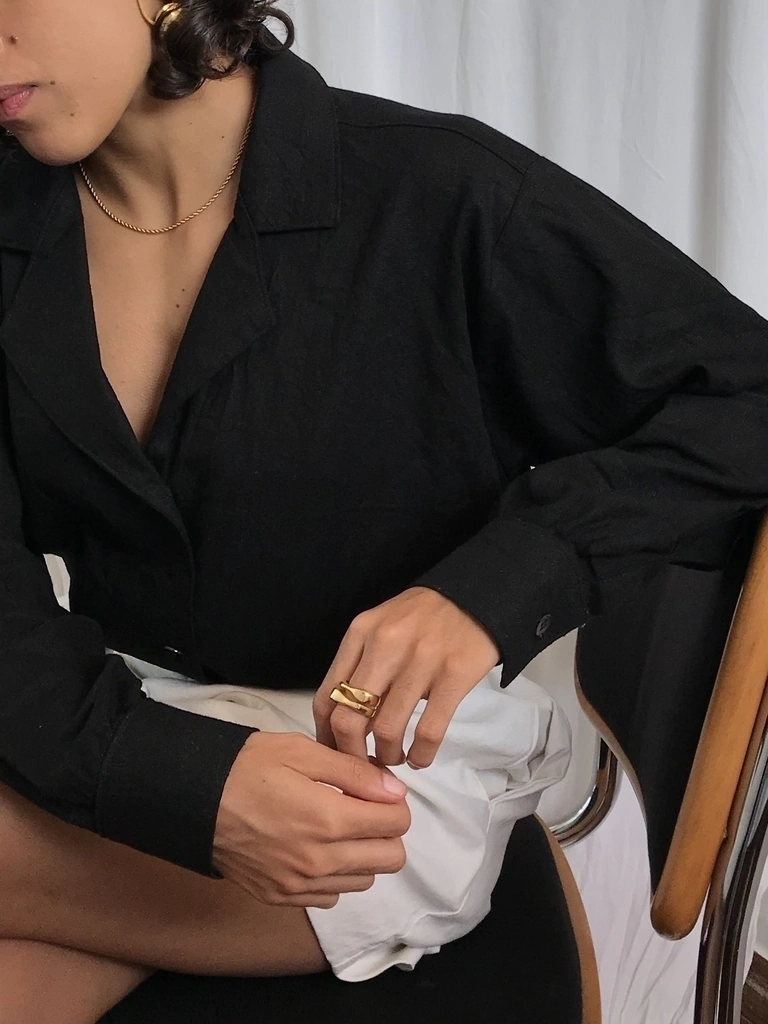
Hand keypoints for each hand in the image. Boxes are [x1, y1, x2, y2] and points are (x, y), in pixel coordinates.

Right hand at [212, 731, 410, 908]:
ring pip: (365, 881)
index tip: (376, 790)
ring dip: (363, 854)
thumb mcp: (302, 751)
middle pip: (390, 858)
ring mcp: (299, 885)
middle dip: (386, 830)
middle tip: (363, 807)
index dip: (394, 802)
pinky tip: (316, 848)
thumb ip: (354, 772)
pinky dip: (335, 875)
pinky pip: (332, 896)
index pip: (397, 823)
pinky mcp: (281, 897)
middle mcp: (319, 861)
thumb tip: (396, 791)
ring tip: (338, 826)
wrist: (192, 799)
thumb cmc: (246, 767)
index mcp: (328, 819)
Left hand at [312, 586, 500, 768]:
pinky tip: (421, 757)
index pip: (327, 696)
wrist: (476, 595)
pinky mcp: (455, 674)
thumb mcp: (381, 627)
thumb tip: (343, 722)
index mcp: (361, 633)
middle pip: (348, 718)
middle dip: (351, 754)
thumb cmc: (422, 618)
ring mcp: (421, 659)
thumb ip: (360, 665)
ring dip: (388, 757)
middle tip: (363, 766)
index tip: (335, 753)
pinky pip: (428, 730)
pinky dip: (421, 755)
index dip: (326, 735)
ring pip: (387, 730)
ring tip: (395, 758)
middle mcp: (385, 644)